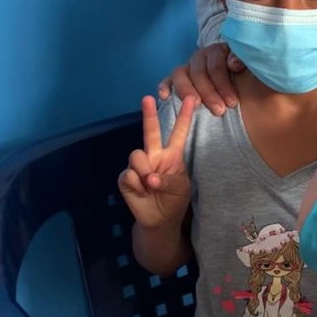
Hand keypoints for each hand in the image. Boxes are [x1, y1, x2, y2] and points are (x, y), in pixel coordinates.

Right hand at [118, 96, 194, 228]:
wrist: (160, 219)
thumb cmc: (174, 198)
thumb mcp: (180, 188)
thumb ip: (168, 180)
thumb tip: (149, 178)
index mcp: (172, 155)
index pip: (179, 133)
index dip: (184, 116)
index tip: (191, 98)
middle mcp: (154, 155)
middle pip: (151, 132)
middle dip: (149, 115)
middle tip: (147, 98)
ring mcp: (139, 165)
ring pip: (137, 156)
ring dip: (144, 172)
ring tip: (150, 186)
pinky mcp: (126, 177)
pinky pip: (128, 175)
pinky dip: (137, 186)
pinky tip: (142, 193)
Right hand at [158, 43, 244, 115]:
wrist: (240, 82)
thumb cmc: (246, 78)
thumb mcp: (250, 69)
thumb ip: (245, 62)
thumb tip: (234, 64)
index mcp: (219, 51)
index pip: (217, 66)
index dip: (224, 85)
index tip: (232, 103)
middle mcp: (201, 56)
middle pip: (199, 72)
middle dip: (209, 93)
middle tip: (219, 111)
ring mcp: (188, 66)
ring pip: (180, 74)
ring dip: (187, 90)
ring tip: (195, 105)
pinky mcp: (178, 77)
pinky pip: (168, 79)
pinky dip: (165, 86)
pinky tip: (165, 97)